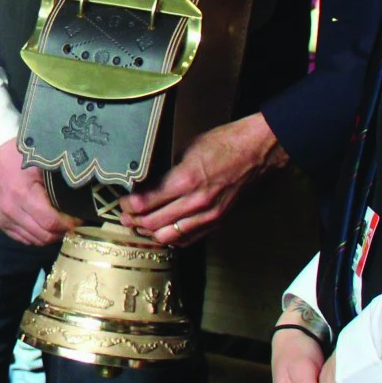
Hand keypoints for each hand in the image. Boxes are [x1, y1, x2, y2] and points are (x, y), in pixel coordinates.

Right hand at [0, 138, 72, 246]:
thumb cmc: (22, 156)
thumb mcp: (44, 166)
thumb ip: (58, 187)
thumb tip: (79, 203)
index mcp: (23, 194)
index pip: (51, 222)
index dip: (68, 225)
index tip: (79, 220)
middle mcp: (11, 210)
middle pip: (43, 236)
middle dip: (61, 232)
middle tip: (71, 223)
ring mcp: (3, 218)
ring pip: (34, 240)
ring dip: (49, 236)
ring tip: (58, 225)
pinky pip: (22, 238)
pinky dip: (35, 236)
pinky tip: (42, 225)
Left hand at [121, 112, 287, 244]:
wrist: (258, 151)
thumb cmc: (225, 143)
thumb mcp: (188, 149)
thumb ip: (169, 171)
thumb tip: (151, 184)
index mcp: (185, 180)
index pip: (147, 202)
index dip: (129, 205)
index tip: (122, 202)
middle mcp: (196, 202)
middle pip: (154, 223)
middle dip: (135, 221)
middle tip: (124, 217)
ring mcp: (209, 215)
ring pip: (170, 236)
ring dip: (151, 233)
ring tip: (140, 227)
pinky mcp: (219, 221)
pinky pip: (190, 239)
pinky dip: (173, 238)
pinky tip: (163, 233)